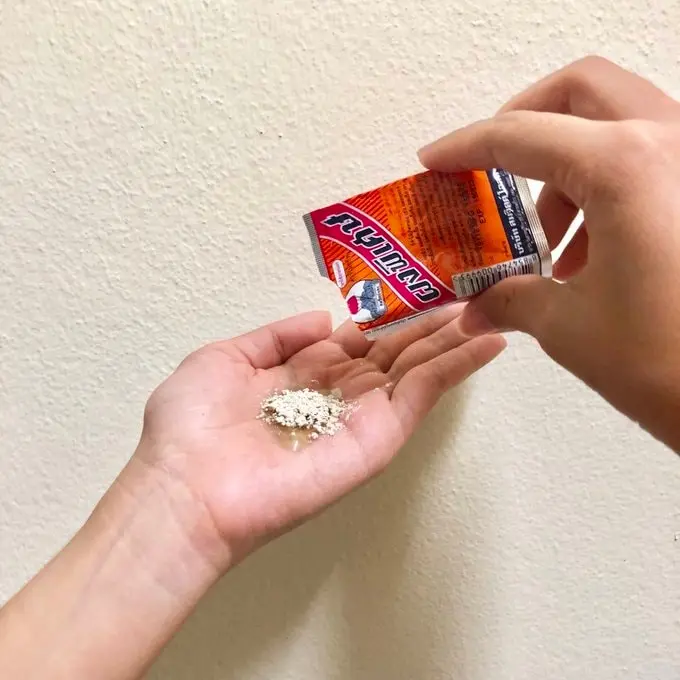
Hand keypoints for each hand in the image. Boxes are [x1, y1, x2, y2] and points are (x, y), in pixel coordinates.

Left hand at [134, 307, 504, 568]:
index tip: (417, 287)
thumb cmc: (191, 427)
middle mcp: (338, 396)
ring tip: (490, 306)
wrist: (185, 487)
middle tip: (467, 291)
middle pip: (395, 352)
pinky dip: (458, 366)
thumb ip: (276, 336)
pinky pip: (423, 395)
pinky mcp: (378, 437)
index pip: (359, 341)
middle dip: (430, 323)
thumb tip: (323, 321)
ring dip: (454, 339)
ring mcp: (362, 417)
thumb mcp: (226, 357)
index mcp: (304, 376)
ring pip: (418, 370)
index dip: (388, 315)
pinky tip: (487, 340)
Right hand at [419, 56, 679, 451]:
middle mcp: (669, 144)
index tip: (437, 160)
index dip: (465, 147)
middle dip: (526, 120)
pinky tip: (591, 252)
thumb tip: (478, 305)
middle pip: (581, 90)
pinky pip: (648, 159)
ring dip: (568, 167)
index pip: (520, 136)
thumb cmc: (672, 362)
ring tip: (548, 238)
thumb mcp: (567, 325)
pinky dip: (606, 187)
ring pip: (618, 122)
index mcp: (623, 168)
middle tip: (492, 165)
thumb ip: (510, 299)